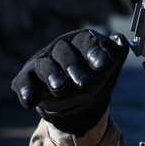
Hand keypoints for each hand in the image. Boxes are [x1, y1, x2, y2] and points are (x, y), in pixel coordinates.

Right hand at [12, 29, 128, 133]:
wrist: (79, 104)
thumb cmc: (95, 78)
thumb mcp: (108, 69)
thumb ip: (115, 54)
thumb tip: (119, 41)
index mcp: (80, 41)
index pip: (86, 41)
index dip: (95, 51)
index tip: (104, 65)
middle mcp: (59, 48)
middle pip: (64, 52)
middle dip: (74, 67)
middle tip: (85, 84)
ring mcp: (42, 64)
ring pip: (45, 66)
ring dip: (53, 77)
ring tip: (61, 89)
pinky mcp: (28, 79)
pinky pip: (24, 83)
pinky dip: (27, 91)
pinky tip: (31, 101)